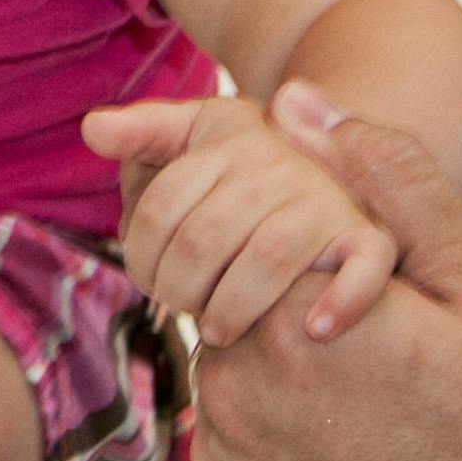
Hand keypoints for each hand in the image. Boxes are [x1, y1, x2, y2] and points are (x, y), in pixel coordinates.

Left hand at [80, 83, 399, 345]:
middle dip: (178, 288)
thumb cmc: (242, 167)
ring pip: (267, 259)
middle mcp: (279, 166)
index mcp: (228, 144)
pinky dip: (342, 302)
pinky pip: (365, 269)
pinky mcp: (368, 238)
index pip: (160, 207)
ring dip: (232, 308)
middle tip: (182, 308)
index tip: (149, 280)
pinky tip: (315, 330)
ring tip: (217, 331)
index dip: (141, 256)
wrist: (337, 168)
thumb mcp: (193, 135)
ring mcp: (326, 202)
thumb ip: (142, 131)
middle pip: (203, 239)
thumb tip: (93, 129)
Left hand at [191, 87, 461, 460]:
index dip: (281, 181)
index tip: (333, 206)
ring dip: (278, 334)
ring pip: (226, 345)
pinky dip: (279, 412)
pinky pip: (234, 424)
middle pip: (220, 265)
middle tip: (367, 294)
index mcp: (301, 309)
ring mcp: (227, 452)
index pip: (235, 193)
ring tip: (383, 382)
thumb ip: (392, 185)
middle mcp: (241, 379)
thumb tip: (305, 104)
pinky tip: (361, 441)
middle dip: (274, 251)